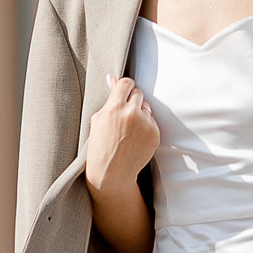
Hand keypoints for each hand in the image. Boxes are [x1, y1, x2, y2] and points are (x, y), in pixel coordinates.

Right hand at [85, 76, 157, 196]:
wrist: (111, 173)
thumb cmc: (99, 146)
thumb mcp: (97, 120)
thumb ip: (109, 98)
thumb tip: (113, 78)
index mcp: (114, 108)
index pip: (127, 83)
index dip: (124, 87)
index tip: (122, 93)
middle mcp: (132, 113)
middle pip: (138, 93)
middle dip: (131, 100)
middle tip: (123, 114)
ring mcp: (145, 124)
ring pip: (146, 107)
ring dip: (140, 113)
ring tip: (128, 129)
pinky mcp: (155, 134)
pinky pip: (152, 121)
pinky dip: (146, 126)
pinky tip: (135, 138)